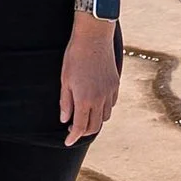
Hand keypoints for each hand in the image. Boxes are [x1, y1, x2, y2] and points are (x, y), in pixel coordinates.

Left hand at [60, 17, 119, 145]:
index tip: (67, 142)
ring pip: (105, 116)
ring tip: (85, 115)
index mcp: (85, 99)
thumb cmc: (75, 57)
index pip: (81, 127)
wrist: (94, 38)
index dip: (73, 137)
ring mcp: (109, 92)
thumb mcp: (65, 80)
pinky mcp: (116, 84)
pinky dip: (104, 109)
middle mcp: (100, 99)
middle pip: (95, 126)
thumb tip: (65, 120)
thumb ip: (66, 102)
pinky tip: (96, 103)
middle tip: (74, 130)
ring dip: (95, 120)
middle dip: (84, 132)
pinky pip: (111, 103)